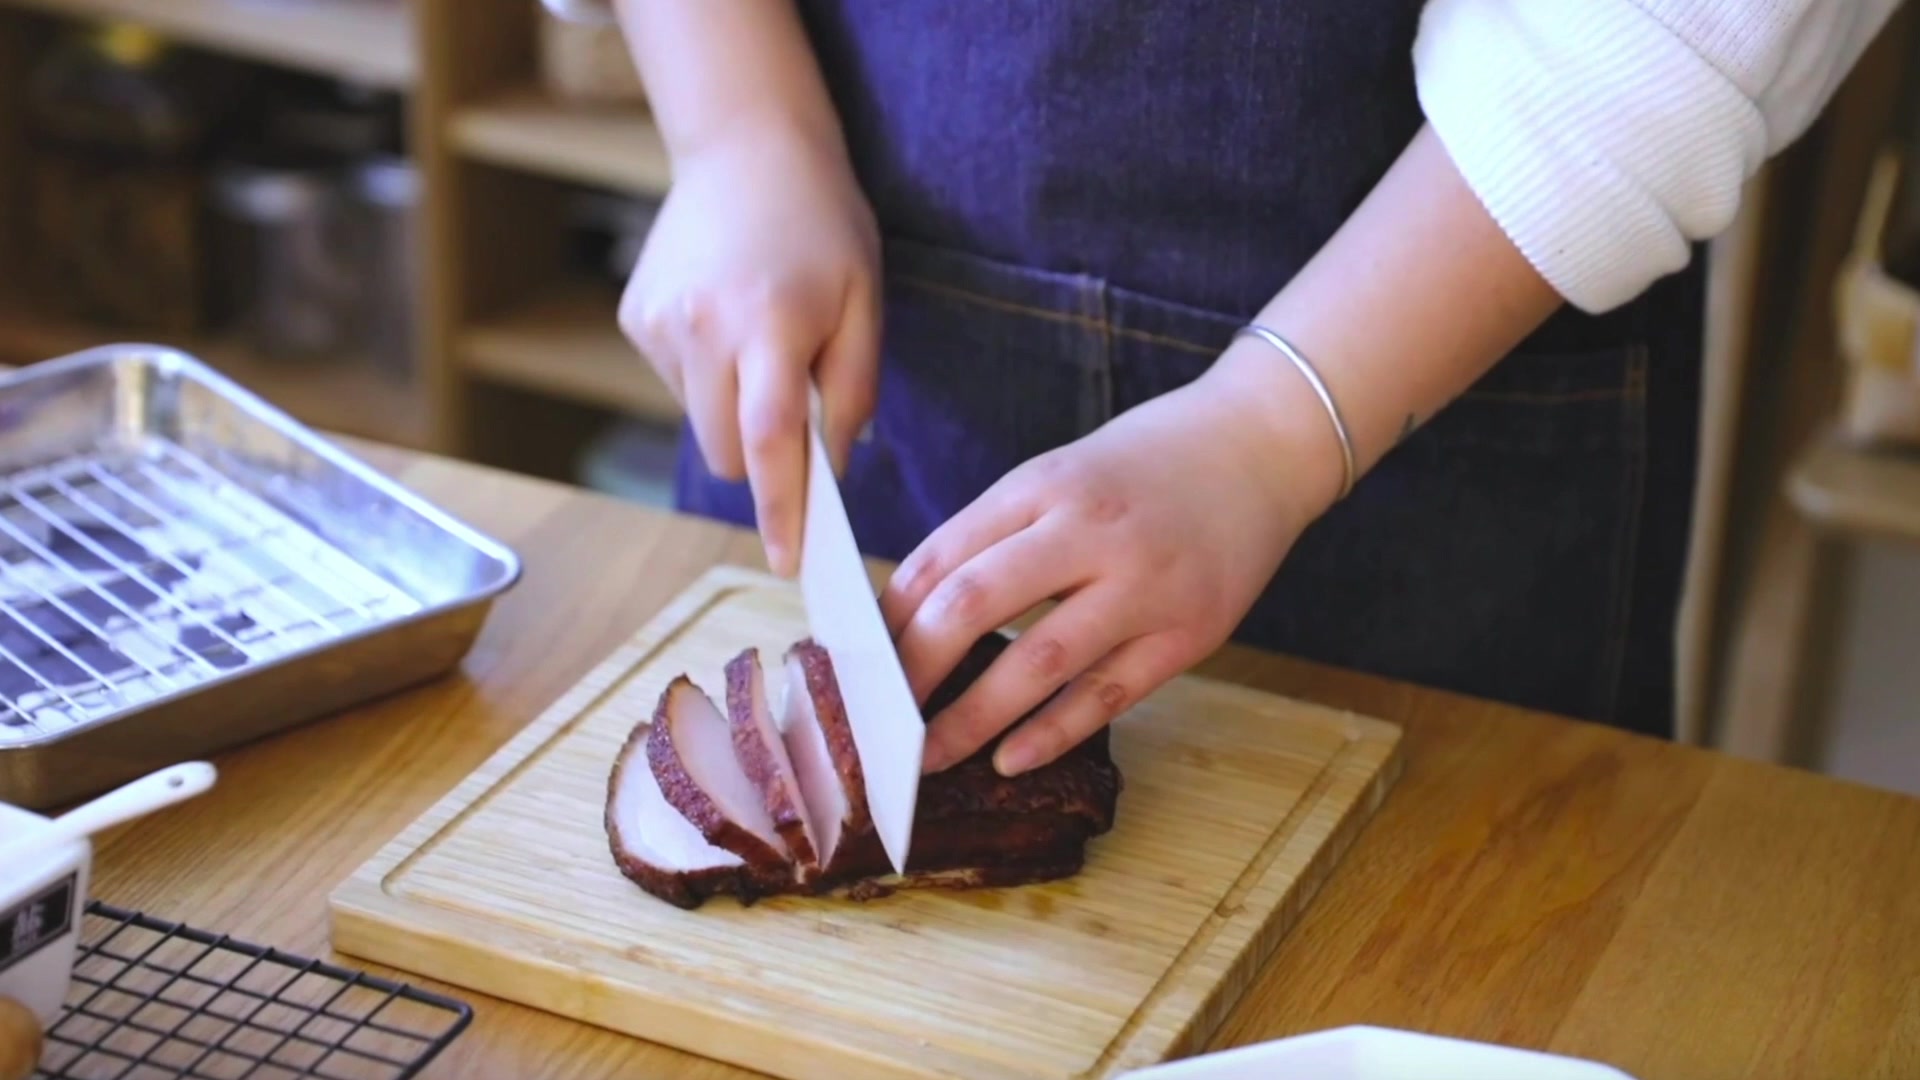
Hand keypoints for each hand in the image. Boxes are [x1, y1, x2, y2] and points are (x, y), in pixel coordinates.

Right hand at [620, 124, 880, 575]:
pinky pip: (678, 386)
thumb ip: (852, 392)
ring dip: (734, 409)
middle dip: (764, 456)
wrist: (747, 148)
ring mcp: (661, 326)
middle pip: (728, 452)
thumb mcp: (866, 302)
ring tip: (761, 339)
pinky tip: (726, 318)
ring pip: (700, 424)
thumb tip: (830, 472)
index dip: (781, 507)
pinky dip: (707, 376)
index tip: (790, 560)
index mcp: (770, 326)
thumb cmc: (823, 226)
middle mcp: (703, 329)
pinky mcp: (637, 319)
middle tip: (796, 405)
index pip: (770, 441)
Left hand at [879, 350, 1345, 775]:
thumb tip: (913, 611)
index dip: (887, 617)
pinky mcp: (1188, 633)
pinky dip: (1051, 733)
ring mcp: (1143, 584)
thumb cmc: (1145, 464)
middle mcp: (1090, 531)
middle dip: (911, 670)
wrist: (1261, 445)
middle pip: (973, 604)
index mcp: (1044, 486)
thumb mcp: (1061, 473)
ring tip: (926, 756)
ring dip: (970, 718)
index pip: (943, 556)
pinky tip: (1008, 760)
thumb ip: (995, 533)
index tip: (855, 662)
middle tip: (874, 717)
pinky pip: (1107, 695)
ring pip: (1037, 662)